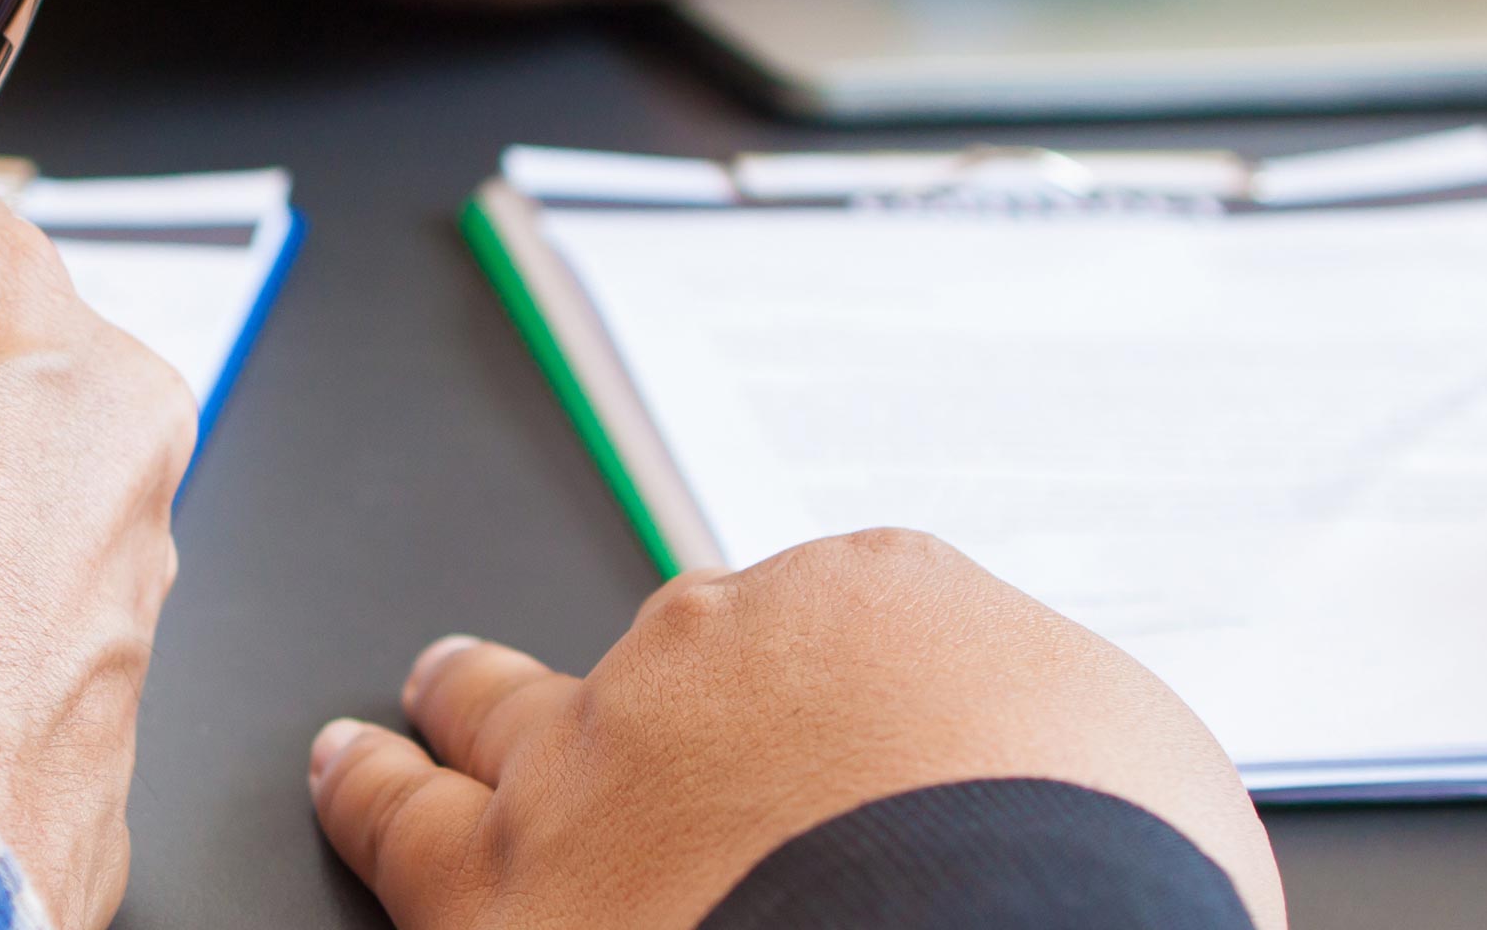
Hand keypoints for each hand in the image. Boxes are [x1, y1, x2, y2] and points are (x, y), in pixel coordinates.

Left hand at [307, 529, 1284, 929]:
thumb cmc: (1095, 880)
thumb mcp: (1141, 777)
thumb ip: (1053, 749)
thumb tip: (1046, 793)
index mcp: (881, 606)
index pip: (833, 630)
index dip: (830, 704)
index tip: (835, 745)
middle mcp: (717, 650)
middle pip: (667, 651)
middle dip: (657, 683)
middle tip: (643, 699)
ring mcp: (594, 756)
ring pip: (503, 703)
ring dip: (466, 696)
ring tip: (429, 685)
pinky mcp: (498, 880)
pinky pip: (401, 818)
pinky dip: (365, 790)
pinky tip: (345, 774)